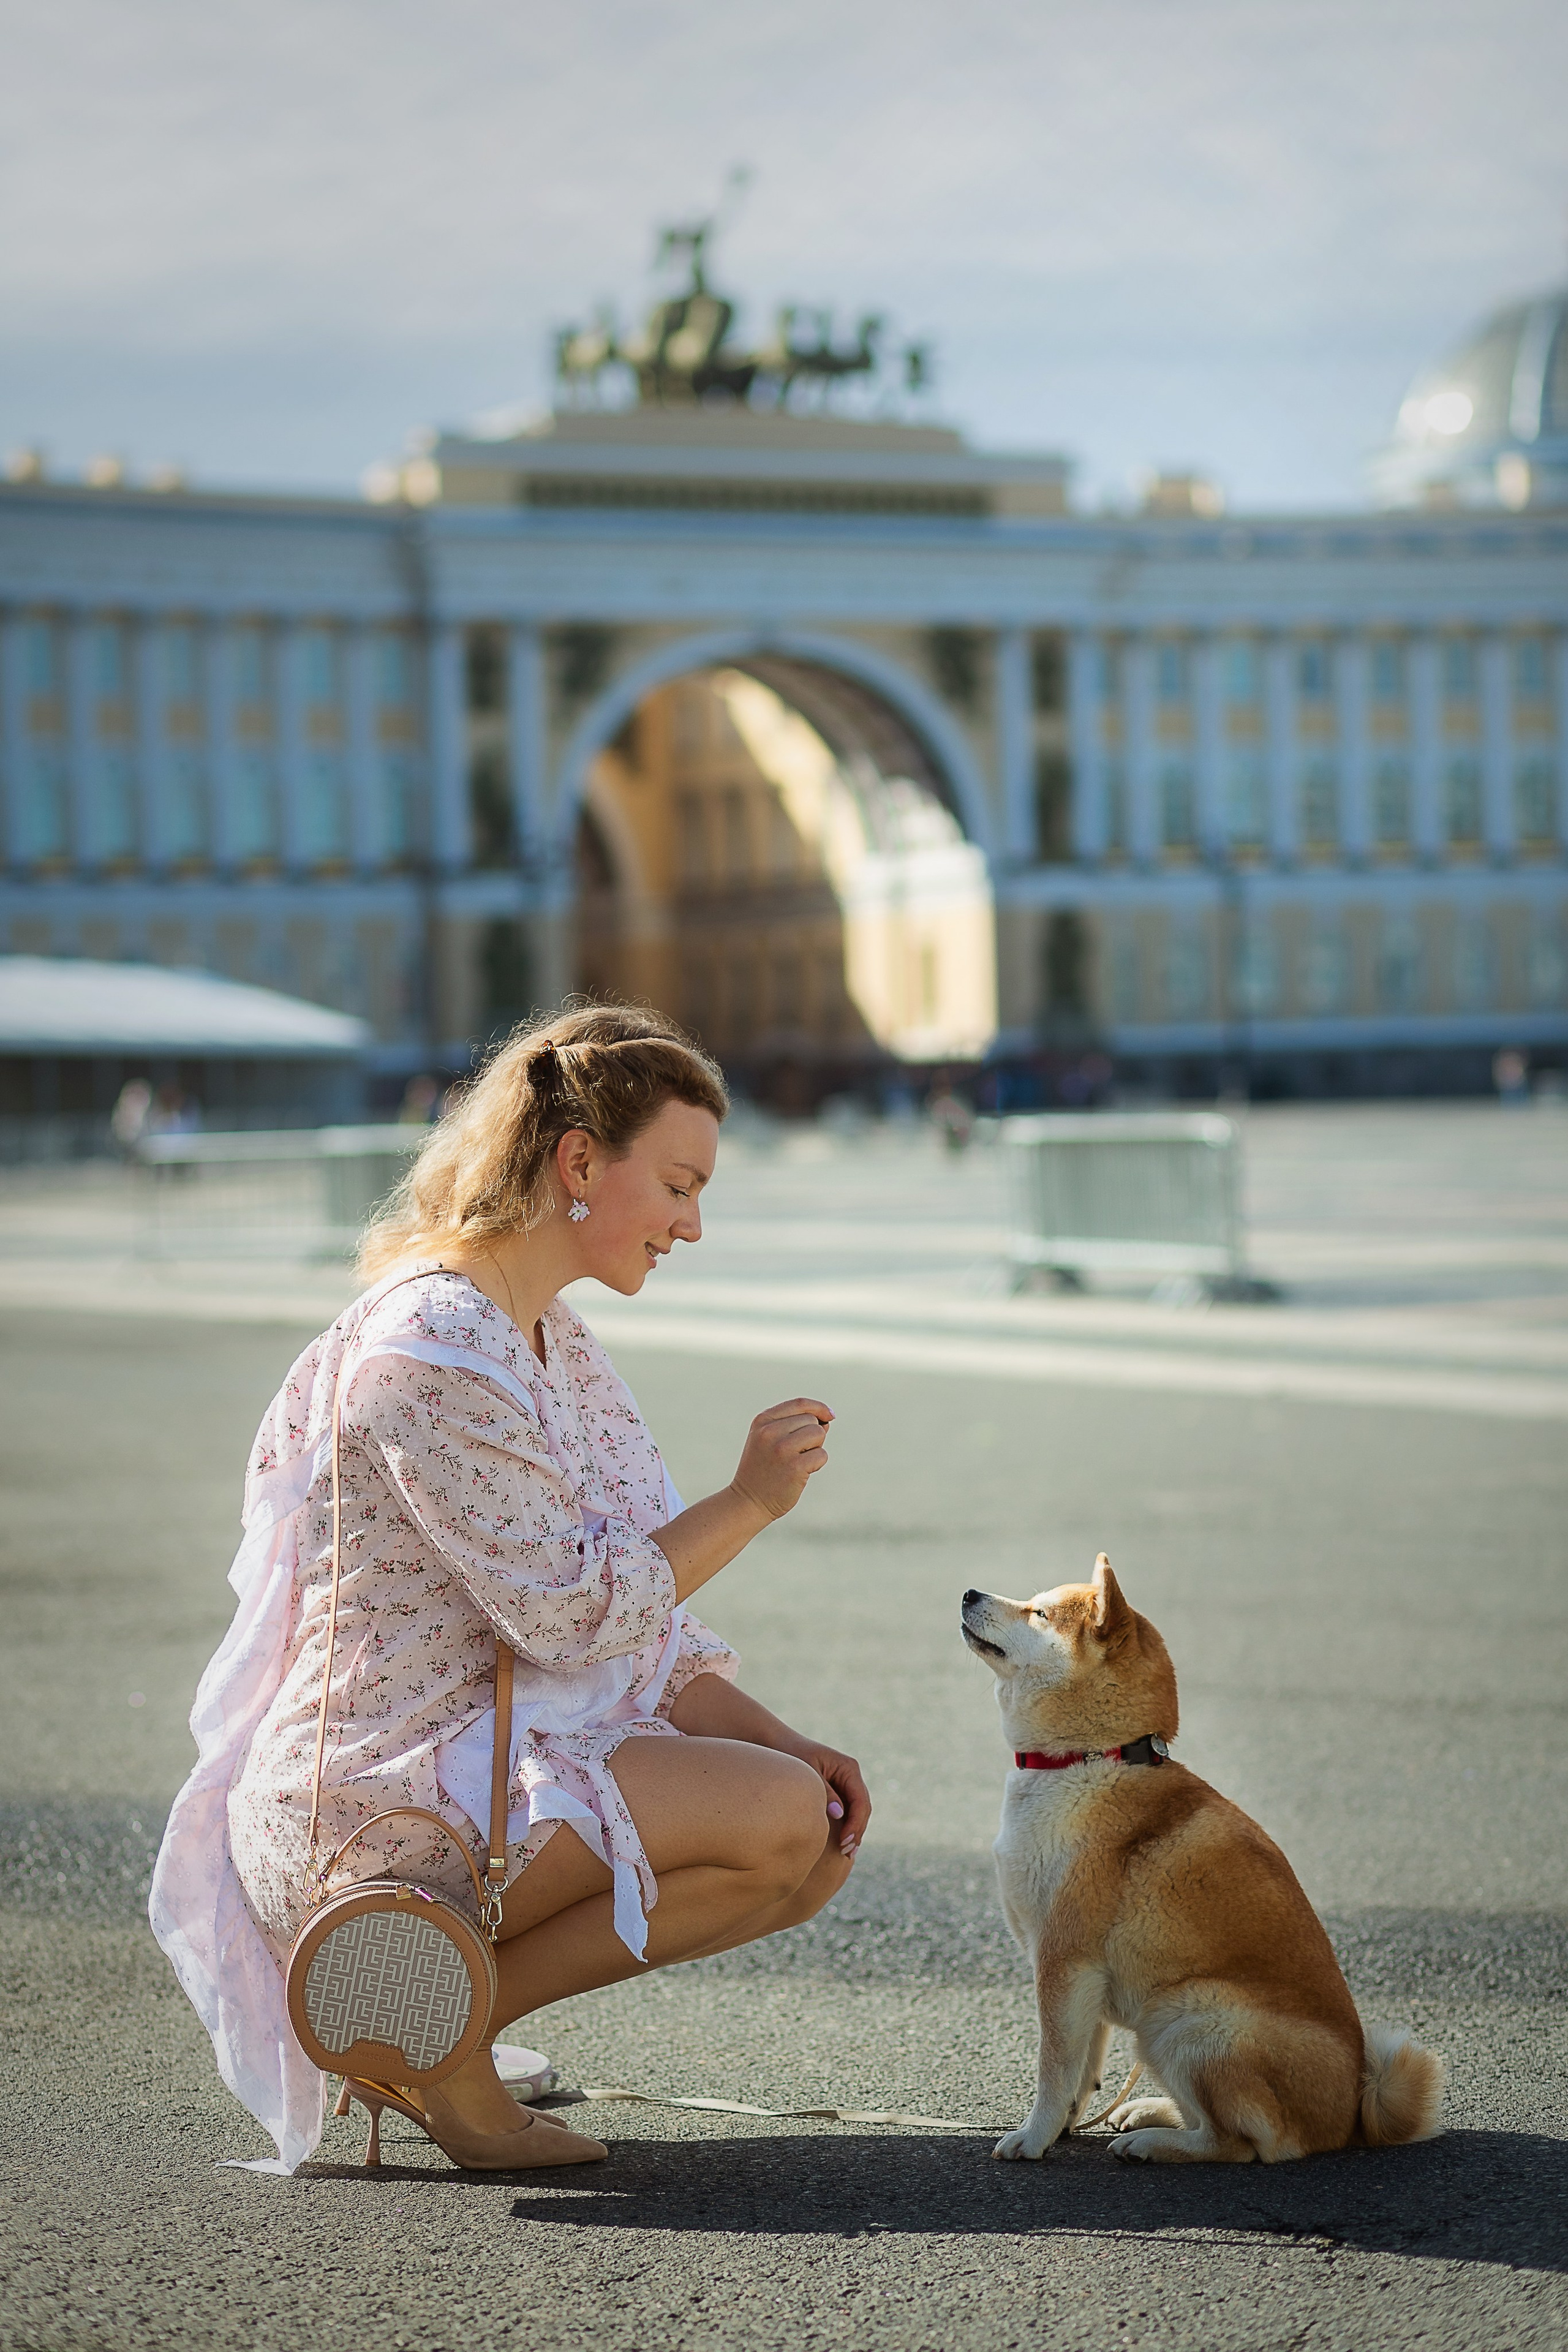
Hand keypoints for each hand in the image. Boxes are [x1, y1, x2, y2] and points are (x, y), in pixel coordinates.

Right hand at [729, 1397, 832, 1523]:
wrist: (748, 1501)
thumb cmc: (764, 1469)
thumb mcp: (769, 1440)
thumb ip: (795, 1426)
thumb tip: (827, 1420)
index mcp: (762, 1421)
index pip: (799, 1404)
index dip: (818, 1407)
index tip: (830, 1416)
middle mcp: (770, 1432)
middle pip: (811, 1420)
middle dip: (812, 1436)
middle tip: (795, 1454)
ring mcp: (782, 1449)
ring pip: (818, 1434)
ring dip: (815, 1448)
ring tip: (798, 1461)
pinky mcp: (795, 1467)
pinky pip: (821, 1455)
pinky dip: (816, 1464)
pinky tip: (801, 1473)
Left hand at [775, 1732, 870, 1857]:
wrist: (778, 1743)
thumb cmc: (792, 1755)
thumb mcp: (808, 1772)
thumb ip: (825, 1792)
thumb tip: (839, 1815)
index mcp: (849, 1768)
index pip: (860, 1800)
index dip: (855, 1823)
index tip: (844, 1841)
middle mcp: (851, 1775)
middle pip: (863, 1808)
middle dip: (857, 1831)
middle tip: (846, 1853)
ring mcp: (846, 1783)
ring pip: (858, 1811)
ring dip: (854, 1831)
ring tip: (846, 1853)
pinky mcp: (837, 1790)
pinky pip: (848, 1810)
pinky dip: (846, 1826)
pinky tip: (841, 1842)